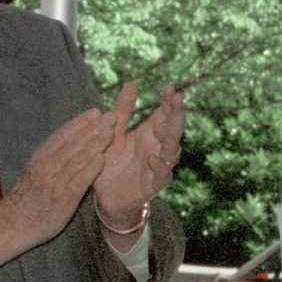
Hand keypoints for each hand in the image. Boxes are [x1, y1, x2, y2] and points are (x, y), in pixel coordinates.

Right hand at [0, 109, 113, 265]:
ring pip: (77, 159)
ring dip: (95, 144)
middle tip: (111, 116)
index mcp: (41, 157)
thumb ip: (51, 158)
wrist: (12, 224)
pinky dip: (90, 170)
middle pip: (73, 143)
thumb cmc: (27, 199)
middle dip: (93, 128)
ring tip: (111, 133)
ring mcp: (54, 182)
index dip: (80, 122)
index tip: (95, 112)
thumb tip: (70, 143)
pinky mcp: (61, 199)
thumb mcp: (35, 171)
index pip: (62, 135)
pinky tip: (102, 160)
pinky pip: (78, 181)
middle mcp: (47, 166)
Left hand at [93, 84, 185, 227]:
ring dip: (170, 138)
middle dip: (176, 114)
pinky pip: (163, 176)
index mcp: (149, 134)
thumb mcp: (113, 133)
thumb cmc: (111, 163)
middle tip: (177, 98)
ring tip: (163, 125)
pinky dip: (160, 166)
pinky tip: (153, 157)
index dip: (169, 102)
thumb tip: (131, 84)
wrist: (104, 197)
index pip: (164, 114)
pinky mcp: (152, 185)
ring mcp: (158, 167)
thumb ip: (122, 112)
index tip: (170, 87)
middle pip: (173, 129)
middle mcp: (157, 148)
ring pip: (172, 151)